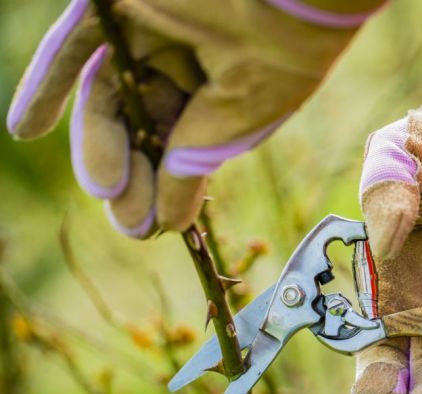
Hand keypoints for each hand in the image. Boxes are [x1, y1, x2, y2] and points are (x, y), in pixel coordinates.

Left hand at [7, 0, 384, 236]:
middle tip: (127, 216)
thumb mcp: (233, 125)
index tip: (150, 225)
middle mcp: (182, 64)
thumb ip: (192, 167)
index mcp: (220, 91)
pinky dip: (47, 86)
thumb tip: (170, 223)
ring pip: (108, 96)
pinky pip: (74, 47)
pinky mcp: (118, 7)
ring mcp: (148, 34)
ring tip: (103, 188)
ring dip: (97, 145)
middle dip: (132, 173)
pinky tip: (26, 132)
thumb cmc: (277, 58)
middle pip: (140, 125)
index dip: (162, 185)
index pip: (179, 144)